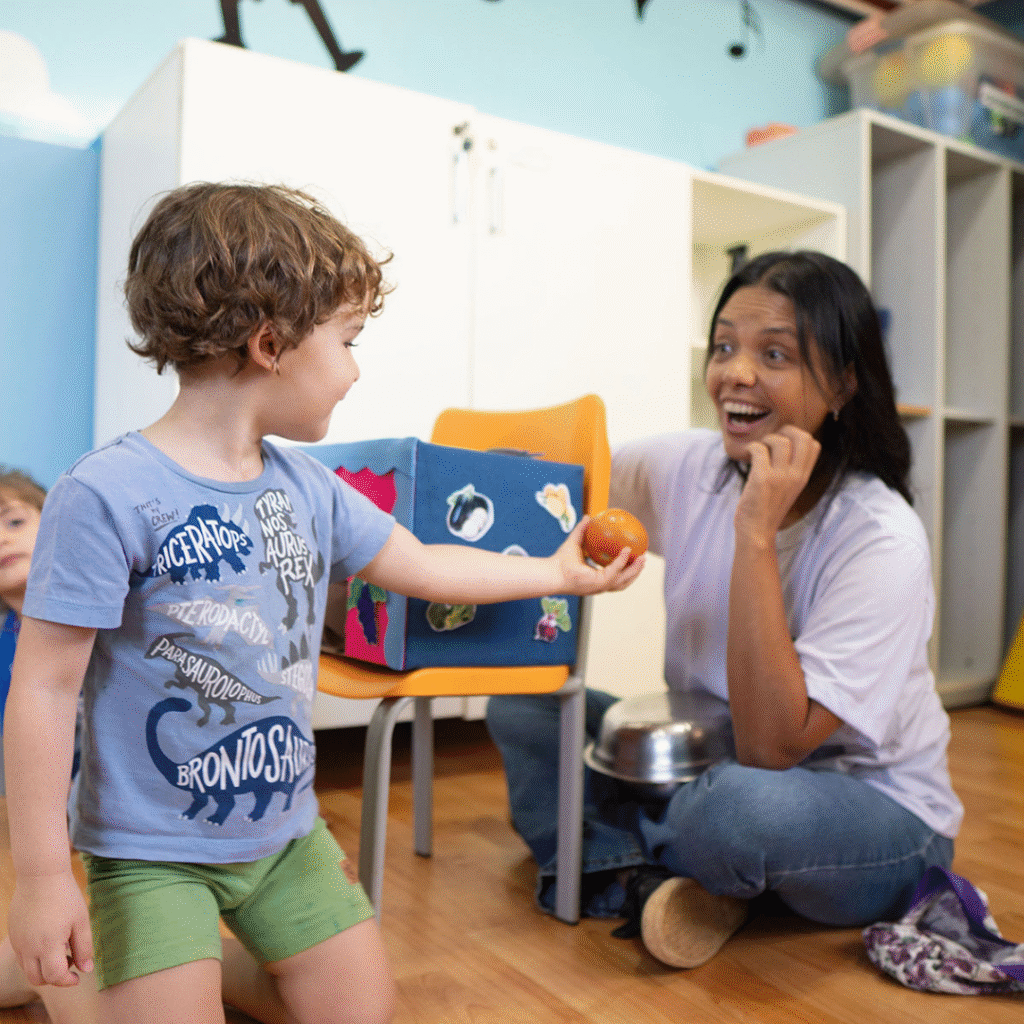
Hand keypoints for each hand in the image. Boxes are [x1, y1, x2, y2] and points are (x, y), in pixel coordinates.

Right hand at [8, 871, 92, 987]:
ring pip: (27, 969)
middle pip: (37, 979)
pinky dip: (34, 957)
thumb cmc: (65, 896)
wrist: (40, 876)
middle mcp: (28, 948)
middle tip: (70, 962)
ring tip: (61, 949)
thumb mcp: (81, 921)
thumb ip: (84, 947)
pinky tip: (49, 939)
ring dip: (43, 968)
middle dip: (54, 978)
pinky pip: (21, 956)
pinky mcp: (13, 935)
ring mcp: (18, 942)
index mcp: (47, 945)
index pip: (55, 976)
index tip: (78, 976)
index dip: (68, 981)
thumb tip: (87, 969)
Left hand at [551, 517, 645, 594]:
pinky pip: (614, 572)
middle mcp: (599, 585)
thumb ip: (582, 530)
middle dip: (635, 572)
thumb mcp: (574, 542)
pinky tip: (626, 551)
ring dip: (634, 570)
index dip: (627, 569)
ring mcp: (599, 587)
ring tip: (642, 558)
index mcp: (596, 579)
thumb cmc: (560, 561)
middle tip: (644, 559)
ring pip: (623, 580)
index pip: (615, 576)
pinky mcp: (598, 584)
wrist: (551, 571)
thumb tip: (588, 516)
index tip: (636, 557)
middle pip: (623, 582)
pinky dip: (621, 562)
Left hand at [735, 424, 820, 543]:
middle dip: (785, 430)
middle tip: (770, 440)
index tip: (783, 441)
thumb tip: (782, 448)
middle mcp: (796, 475)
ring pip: (780, 441)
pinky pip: (759, 450)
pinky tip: (746, 455)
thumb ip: (789, 471)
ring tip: (757, 450)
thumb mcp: (787, 489)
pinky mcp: (763, 479)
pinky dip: (750, 448)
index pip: (814, 444)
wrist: (757, 533)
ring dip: (765, 439)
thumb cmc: (767, 510)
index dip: (798, 436)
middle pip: (803, 437)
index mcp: (803, 477)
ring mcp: (780, 477)